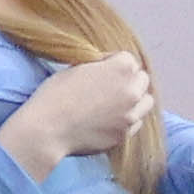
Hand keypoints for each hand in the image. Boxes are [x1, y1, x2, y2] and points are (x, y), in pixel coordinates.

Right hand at [3, 52, 153, 180]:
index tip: (98, 70)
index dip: (112, 63)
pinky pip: (135, 123)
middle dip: (128, 80)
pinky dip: (127, 119)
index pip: (128, 59)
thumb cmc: (55, 95)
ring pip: (145, 102)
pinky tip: (109, 119)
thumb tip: (107, 67)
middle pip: (141, 80)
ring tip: (114, 103)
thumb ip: (99, 66)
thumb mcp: (75, 68)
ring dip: (134, 100)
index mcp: (121, 68)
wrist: (47, 129)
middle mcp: (132, 91)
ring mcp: (131, 115)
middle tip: (108, 87)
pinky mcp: (125, 134)